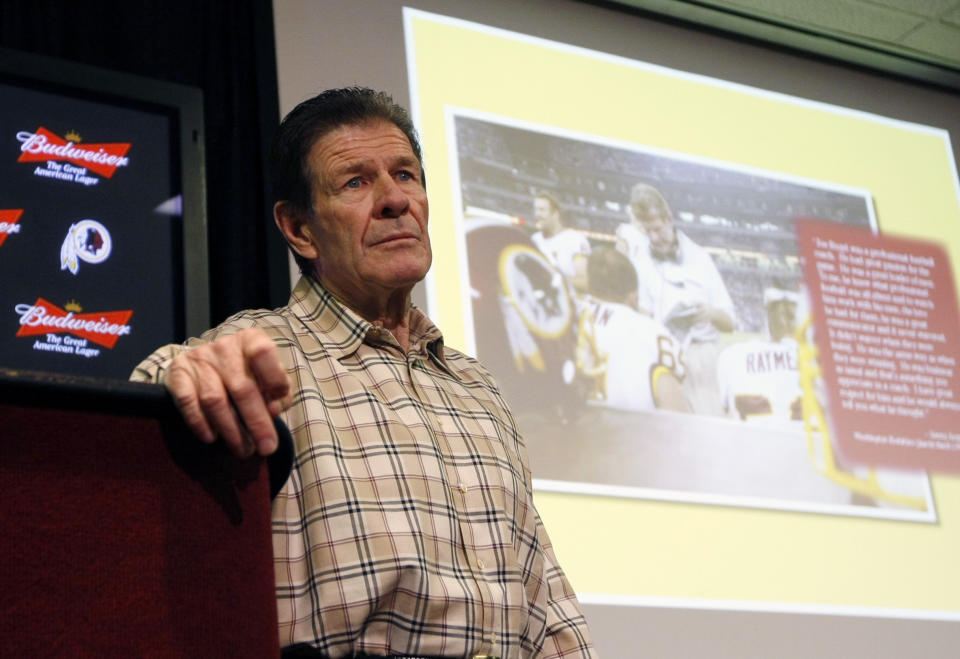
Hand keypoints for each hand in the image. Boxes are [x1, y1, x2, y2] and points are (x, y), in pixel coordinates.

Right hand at [165, 328, 291, 456]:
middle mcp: (224, 347)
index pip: (263, 353)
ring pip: (215, 400)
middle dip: (256, 423)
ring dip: (231, 430)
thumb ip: (279, 393)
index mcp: (251, 340)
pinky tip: (211, 437)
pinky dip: (200, 423)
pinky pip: (188, 402)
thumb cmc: (248, 374)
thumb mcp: (269, 377)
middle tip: (266, 448)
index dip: (274, 380)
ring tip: (243, 450)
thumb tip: (273, 410)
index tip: (277, 408)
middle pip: (242, 387)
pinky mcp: (179, 373)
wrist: (208, 362)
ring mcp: (199, 358)